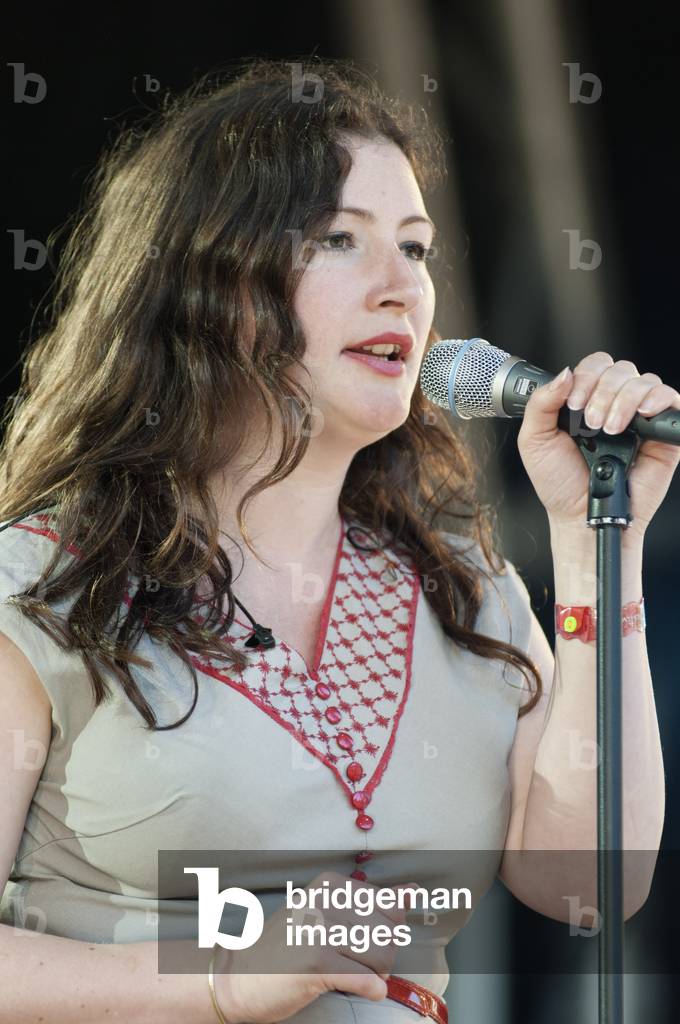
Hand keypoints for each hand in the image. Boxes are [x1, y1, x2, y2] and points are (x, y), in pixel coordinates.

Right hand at [212, 870, 416, 1023]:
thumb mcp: (325, 912)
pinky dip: (368, 990)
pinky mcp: (316, 962)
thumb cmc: (286, 947)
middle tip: (354, 963)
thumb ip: (371, 903)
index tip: (362, 941)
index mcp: (330, 884)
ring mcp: (320, 929)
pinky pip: (366, 981)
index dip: (385, 931)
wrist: (239, 977)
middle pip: (390, 932)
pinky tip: (354, 988)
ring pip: (382, 957)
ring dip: (374, 975)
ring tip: (349, 974)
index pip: (391, 905)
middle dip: (381, 957)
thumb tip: (415, 891)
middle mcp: (325, 900)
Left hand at [516, 352, 679, 541]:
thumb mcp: (534, 440)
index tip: (575, 404)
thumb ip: (541, 403)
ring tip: (610, 431)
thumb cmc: (560, 485)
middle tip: (591, 424)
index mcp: (586, 402)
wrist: (581, 517)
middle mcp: (615, 406)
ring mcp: (640, 419)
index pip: (595, 367)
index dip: (586, 377)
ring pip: (644, 382)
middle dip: (603, 392)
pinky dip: (658, 400)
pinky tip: (642, 414)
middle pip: (621, 370)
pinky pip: (672, 401)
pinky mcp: (663, 435)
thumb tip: (564, 374)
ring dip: (624, 401)